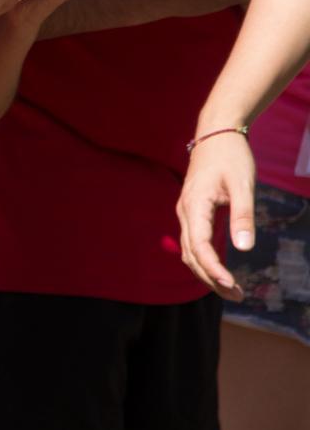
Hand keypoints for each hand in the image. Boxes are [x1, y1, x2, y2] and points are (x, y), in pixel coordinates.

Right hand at [178, 129, 256, 299]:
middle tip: (237, 296)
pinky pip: (193, 243)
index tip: (232, 286)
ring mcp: (186, 213)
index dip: (214, 269)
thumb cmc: (231, 157)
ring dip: (207, 272)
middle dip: (211, 279)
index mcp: (194, 206)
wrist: (216, 134)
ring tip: (231, 289)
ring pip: (190, 251)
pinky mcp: (192, 212)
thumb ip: (242, 216)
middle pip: (192, 255)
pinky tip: (220, 269)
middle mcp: (185, 212)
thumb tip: (244, 249)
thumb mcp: (242, 184)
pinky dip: (205, 260)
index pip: (200, 247)